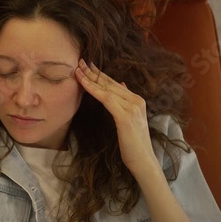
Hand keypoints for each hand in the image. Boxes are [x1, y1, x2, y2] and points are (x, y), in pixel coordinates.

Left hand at [75, 59, 157, 174]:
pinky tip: (83, 84)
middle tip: (79, 61)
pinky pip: (106, 99)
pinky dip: (93, 90)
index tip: (87, 65)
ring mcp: (132, 108)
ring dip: (90, 78)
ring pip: (106, 89)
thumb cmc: (133, 143)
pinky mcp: (125, 117)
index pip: (114, 83)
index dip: (100, 73)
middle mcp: (136, 101)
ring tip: (77, 69)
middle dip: (93, 72)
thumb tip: (121, 85)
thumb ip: (126, 102)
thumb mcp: (130, 119)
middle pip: (109, 83)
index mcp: (137, 100)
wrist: (143, 161)